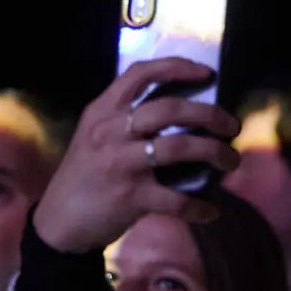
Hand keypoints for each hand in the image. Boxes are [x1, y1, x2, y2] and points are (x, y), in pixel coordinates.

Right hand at [32, 57, 241, 253]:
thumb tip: (182, 114)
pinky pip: (174, 200)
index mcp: (103, 111)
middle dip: (210, 114)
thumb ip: (126, 121)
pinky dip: (198, 207)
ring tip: (231, 161)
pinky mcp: (129, 197)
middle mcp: (111, 131)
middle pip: (169, 109)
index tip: (207, 73)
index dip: (177, 67)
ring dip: (214, 153)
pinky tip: (210, 211)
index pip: (140, 74)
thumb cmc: (85, 177)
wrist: (58, 223)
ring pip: (178, 148)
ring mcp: (120, 163)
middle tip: (231, 126)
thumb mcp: (95, 137)